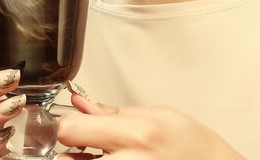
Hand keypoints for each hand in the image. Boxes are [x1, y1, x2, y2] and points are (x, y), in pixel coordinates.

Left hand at [56, 94, 245, 158]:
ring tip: (102, 155)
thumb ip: (114, 112)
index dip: (68, 125)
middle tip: (84, 146)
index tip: (74, 123)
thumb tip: (81, 105)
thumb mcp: (157, 115)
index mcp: (137, 135)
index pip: (71, 130)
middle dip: (70, 151)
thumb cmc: (192, 145)